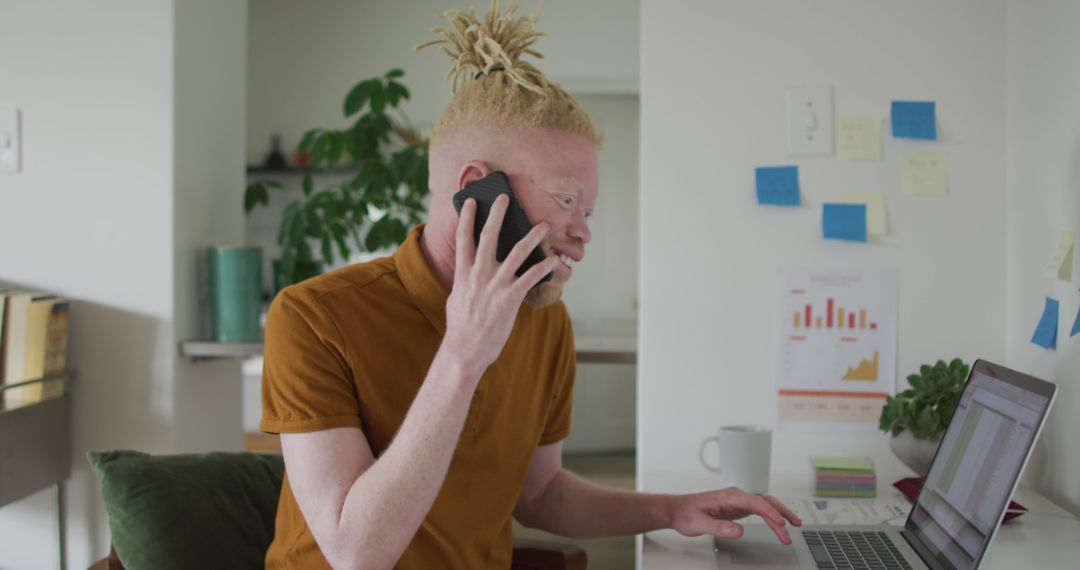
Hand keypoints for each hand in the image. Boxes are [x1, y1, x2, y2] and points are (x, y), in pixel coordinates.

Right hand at [443, 195, 560, 370]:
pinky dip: (543, 267)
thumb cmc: (462, 326)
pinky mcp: (510, 299)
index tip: (472, 202)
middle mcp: (478, 275)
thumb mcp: (458, 297)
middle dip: (497, 215)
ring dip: (532, 236)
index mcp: (463, 274)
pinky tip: (553, 260)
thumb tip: (473, 268)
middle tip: (505, 197)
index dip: (467, 218)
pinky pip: (530, 277)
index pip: (464, 239)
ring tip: (543, 226)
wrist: (465, 350)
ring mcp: (495, 286)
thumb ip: (466, 280)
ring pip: (516, 253)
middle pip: (488, 237)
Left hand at [669, 487, 801, 543]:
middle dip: (781, 513)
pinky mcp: (737, 508)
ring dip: (780, 514)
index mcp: (729, 496)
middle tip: (793, 528)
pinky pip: (759, 510)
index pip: (755, 502)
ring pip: (765, 504)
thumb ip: (718, 527)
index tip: (780, 523)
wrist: (676, 510)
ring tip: (794, 526)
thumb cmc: (685, 513)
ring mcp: (738, 501)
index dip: (770, 512)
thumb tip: (739, 531)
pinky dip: (771, 516)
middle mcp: (736, 496)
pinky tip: (778, 524)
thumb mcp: (699, 523)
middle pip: (765, 501)